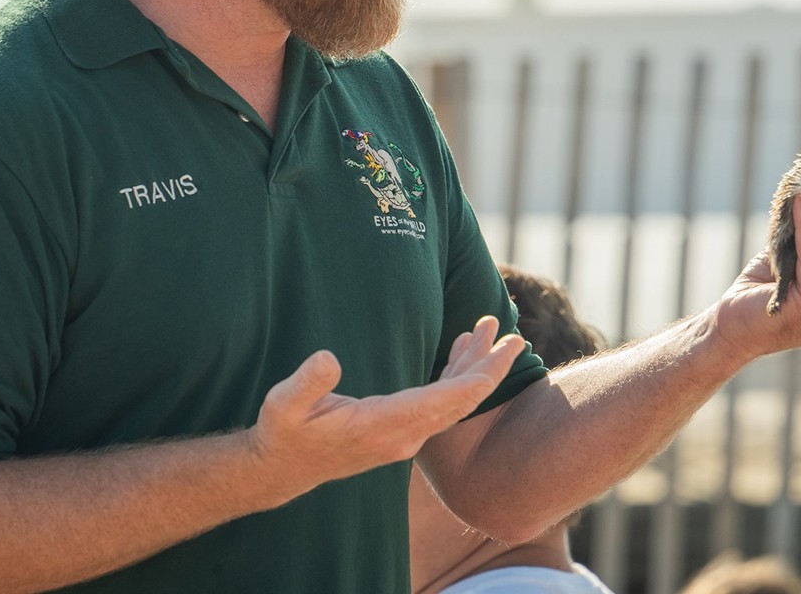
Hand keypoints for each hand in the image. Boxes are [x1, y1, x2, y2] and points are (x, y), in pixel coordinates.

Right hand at [245, 316, 524, 506]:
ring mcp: (405, 433)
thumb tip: (327, 359)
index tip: (497, 365)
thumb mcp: (283, 406)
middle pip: (458, 403)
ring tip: (496, 331)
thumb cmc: (285, 432)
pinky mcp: (402, 427)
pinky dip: (456, 373)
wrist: (283, 468)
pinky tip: (464, 348)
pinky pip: (440, 400)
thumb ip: (307, 384)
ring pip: (453, 400)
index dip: (469, 384)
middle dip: (489, 371)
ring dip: (476, 366)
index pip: (436, 405)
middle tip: (518, 340)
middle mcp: (402, 434)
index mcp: (380, 426)